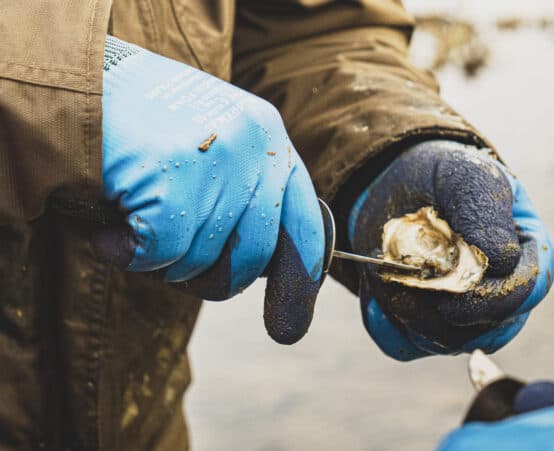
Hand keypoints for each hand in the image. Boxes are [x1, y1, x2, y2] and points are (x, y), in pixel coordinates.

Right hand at [94, 36, 324, 343]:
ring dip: (162, 262)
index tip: (289, 323)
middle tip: (177, 269)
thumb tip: (263, 268)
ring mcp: (216, 163)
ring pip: (202, 260)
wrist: (79, 80)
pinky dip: (129, 256)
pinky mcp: (173, 181)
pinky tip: (110, 234)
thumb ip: (244, 191)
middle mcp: (254, 147)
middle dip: (216, 280)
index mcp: (270, 137)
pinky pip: (161, 255)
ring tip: (133, 223)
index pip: (306, 224)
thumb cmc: (145, 122)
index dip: (301, 278)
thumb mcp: (213, 142)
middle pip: (254, 256)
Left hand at [348, 140, 553, 359]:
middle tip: (411, 282)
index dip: (498, 299)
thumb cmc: (444, 178)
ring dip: (412, 313)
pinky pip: (404, 344)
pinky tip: (376, 289)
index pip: (528, 289)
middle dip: (447, 312)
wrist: (394, 183)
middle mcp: (501, 294)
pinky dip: (385, 322)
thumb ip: (486, 212)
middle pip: (490, 329)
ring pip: (446, 342)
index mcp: (526, 254)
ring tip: (387, 273)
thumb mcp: (467, 177)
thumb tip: (503, 261)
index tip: (460, 291)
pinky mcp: (421, 327)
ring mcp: (462, 317)